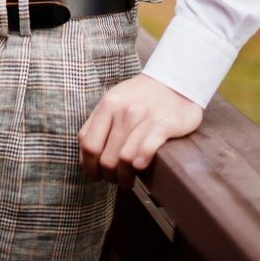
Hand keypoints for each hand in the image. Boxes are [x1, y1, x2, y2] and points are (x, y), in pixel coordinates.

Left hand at [77, 73, 202, 188]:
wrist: (174, 80)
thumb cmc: (141, 97)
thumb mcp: (114, 102)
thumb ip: (98, 125)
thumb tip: (85, 158)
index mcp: (107, 106)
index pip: (88, 145)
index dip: (89, 167)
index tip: (97, 176)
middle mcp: (123, 110)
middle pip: (106, 158)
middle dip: (109, 176)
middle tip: (117, 180)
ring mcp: (144, 116)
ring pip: (124, 158)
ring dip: (126, 177)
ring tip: (130, 179)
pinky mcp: (165, 123)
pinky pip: (147, 147)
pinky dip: (141, 161)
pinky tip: (141, 167)